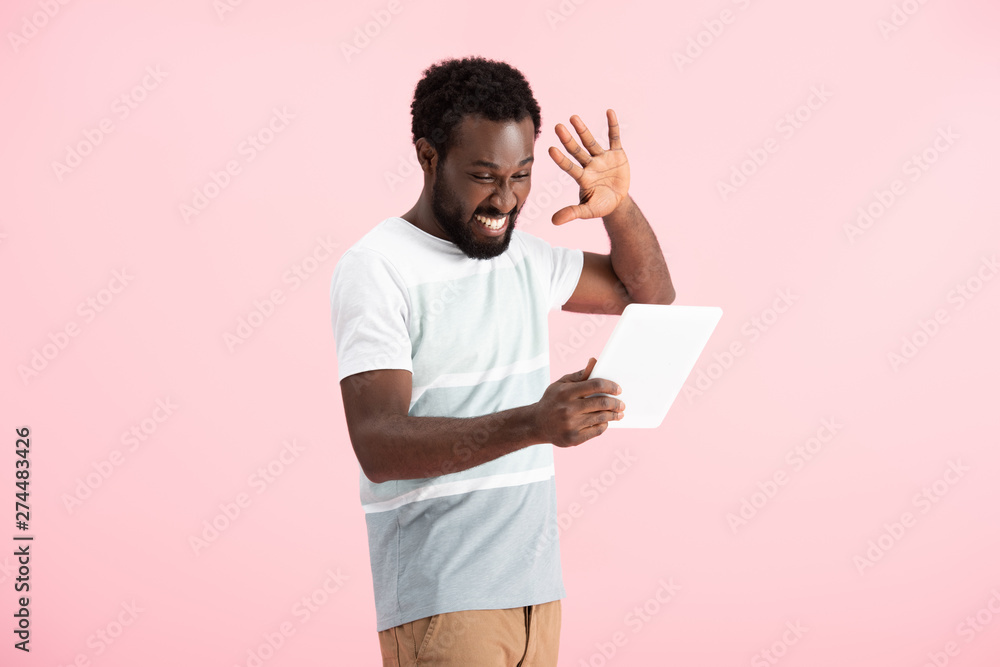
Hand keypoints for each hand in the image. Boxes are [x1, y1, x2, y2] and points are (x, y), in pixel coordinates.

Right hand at [533, 357, 624, 447]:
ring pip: (601, 418)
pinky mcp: (573, 439)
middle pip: (601, 403)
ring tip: (618, 413)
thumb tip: (594, 361)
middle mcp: (568, 409)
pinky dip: (604, 425)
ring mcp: (571, 425)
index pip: (595, 385)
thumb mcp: (561, 384)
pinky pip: (596, 431)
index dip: (610, 386)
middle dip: (616, 403)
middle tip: (622, 404)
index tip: (618, 389)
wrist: (537, 424)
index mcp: (566, 392)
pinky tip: (605, 422)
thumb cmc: (552, 400)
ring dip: (613, 415)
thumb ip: (580, 374)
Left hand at [547, 109, 629, 224]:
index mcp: (582, 178)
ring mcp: (602, 158)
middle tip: (557, 127)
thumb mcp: (588, 211)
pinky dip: (612, 125)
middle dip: (568, 140)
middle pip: (577, 151)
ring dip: (583, 130)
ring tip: (573, 117)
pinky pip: (614, 137)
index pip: (569, 167)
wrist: (618, 202)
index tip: (550, 149)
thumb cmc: (600, 205)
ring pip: (591, 142)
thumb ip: (572, 213)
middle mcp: (589, 165)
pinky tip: (609, 111)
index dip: (561, 159)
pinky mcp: (616, 154)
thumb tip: (553, 222)